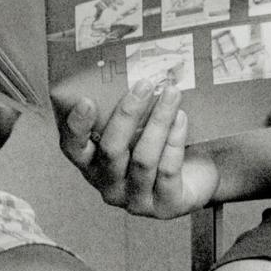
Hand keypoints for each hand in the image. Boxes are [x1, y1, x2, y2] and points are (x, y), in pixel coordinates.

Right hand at [56, 79, 217, 218]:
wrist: (198, 176)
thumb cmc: (160, 146)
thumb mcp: (138, 127)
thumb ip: (127, 108)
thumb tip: (129, 64)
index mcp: (93, 164)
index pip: (73, 149)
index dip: (76, 127)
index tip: (87, 100)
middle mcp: (109, 186)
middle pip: (111, 150)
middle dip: (128, 114)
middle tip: (144, 84)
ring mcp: (136, 200)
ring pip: (142, 159)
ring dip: (158, 121)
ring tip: (171, 92)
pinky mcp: (165, 207)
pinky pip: (167, 170)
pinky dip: (174, 140)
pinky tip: (181, 118)